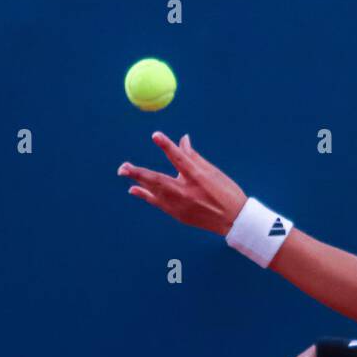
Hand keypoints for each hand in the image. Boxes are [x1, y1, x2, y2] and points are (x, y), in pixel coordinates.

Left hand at [118, 132, 247, 235]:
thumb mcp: (212, 172)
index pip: (179, 158)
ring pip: (154, 192)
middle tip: (123, 167)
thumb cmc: (226, 192)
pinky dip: (146, 196)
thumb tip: (182, 139)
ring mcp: (181, 206)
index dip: (167, 146)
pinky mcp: (178, 215)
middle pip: (158, 180)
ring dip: (138, 182)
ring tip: (124, 172)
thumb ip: (193, 156)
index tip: (155, 135)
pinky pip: (158, 204)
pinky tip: (134, 190)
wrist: (234, 221)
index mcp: (198, 177)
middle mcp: (186, 192)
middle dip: (138, 173)